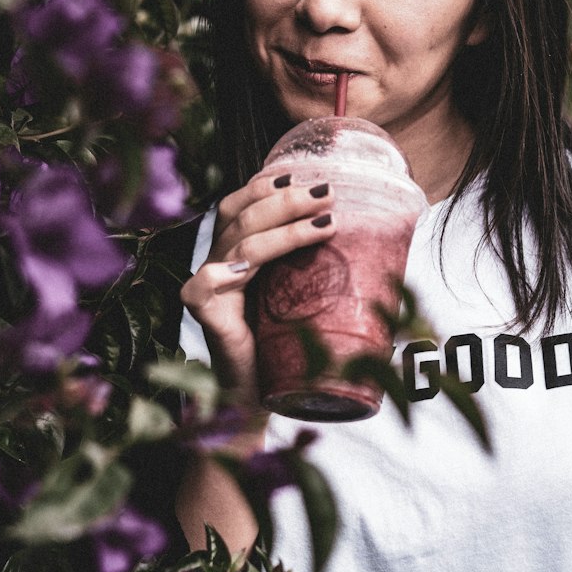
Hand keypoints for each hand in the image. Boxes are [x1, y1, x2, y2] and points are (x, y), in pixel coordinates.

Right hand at [180, 170, 334, 407]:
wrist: (258, 397)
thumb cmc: (282, 347)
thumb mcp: (301, 296)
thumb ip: (314, 267)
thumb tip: (368, 240)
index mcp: (234, 254)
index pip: (238, 206)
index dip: (264, 186)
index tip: (302, 175)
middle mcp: (217, 265)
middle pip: (242, 217)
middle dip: (286, 200)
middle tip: (327, 194)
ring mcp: (208, 288)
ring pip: (240, 245)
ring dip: (283, 229)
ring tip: (325, 222)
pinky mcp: (203, 315)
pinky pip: (204, 285)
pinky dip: (222, 272)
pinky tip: (242, 270)